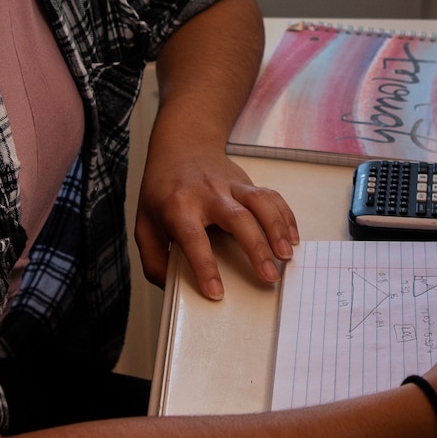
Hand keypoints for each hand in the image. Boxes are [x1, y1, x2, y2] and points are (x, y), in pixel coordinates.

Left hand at [136, 143, 299, 299]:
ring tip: (286, 256)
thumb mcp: (144, 223)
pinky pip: (271, 197)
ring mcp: (231, 186)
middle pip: (237, 219)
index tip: (216, 292)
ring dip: (276, 229)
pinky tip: (292, 238)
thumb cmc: (163, 188)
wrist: (182, 144)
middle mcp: (208, 194)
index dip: (205, 266)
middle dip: (256, 248)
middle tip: (269, 276)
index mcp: (178, 207)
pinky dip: (285, 216)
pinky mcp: (247, 183)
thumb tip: (171, 287)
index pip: (193, 238)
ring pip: (259, 203)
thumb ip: (154, 259)